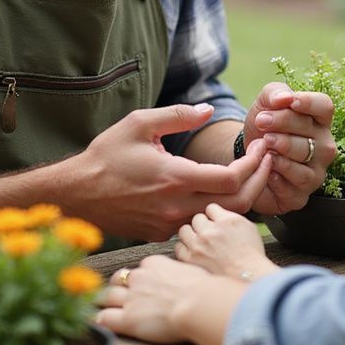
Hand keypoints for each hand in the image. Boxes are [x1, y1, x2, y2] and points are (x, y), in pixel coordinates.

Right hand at [65, 103, 272, 239]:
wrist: (76, 194)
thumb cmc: (106, 155)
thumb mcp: (140, 124)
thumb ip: (178, 115)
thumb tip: (209, 111)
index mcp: (175, 178)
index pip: (231, 179)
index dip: (254, 164)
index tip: (262, 148)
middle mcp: (177, 207)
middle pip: (237, 204)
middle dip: (259, 181)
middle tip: (268, 160)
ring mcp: (169, 225)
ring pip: (219, 217)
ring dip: (241, 197)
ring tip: (251, 172)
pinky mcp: (161, 234)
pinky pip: (198, 223)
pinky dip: (216, 208)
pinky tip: (220, 188)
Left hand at [99, 256, 210, 344]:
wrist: (198, 302)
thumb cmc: (203, 288)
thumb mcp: (190, 270)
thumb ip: (179, 271)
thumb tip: (185, 276)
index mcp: (154, 264)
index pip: (139, 270)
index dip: (139, 279)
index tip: (142, 287)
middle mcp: (139, 277)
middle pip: (118, 279)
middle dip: (117, 286)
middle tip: (118, 296)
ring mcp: (131, 298)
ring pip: (107, 296)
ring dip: (106, 302)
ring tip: (104, 308)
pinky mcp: (128, 319)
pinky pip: (105, 319)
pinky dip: (100, 321)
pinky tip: (98, 323)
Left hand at [175, 203, 278, 280]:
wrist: (248, 278)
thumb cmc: (251, 255)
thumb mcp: (248, 227)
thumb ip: (231, 216)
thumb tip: (220, 214)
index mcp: (225, 220)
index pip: (210, 208)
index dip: (213, 216)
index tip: (215, 223)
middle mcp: (210, 230)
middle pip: (197, 218)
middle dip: (202, 225)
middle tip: (209, 235)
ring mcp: (199, 245)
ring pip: (184, 230)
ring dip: (191, 235)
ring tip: (199, 243)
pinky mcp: (191, 259)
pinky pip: (178, 247)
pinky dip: (184, 248)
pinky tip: (193, 252)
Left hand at [243, 83, 335, 215]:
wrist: (247, 157)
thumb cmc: (264, 127)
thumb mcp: (265, 103)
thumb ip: (275, 93)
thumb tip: (284, 98)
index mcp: (319, 121)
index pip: (325, 107)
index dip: (310, 103)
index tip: (291, 101)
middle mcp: (324, 147)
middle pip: (310, 131)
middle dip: (283, 123)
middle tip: (261, 122)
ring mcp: (316, 172)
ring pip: (303, 157)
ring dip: (279, 148)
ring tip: (263, 144)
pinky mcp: (301, 195)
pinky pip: (293, 184)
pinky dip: (276, 174)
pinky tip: (266, 167)